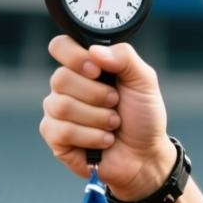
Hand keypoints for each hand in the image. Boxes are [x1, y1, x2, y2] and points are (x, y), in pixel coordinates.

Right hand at [40, 35, 174, 199]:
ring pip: (62, 106)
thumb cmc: (143, 117)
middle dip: (97, 95)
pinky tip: (104, 140)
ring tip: (114, 125)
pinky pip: (62, 131)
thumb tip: (95, 51)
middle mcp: (66, 86)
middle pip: (60, 78)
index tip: (98, 71)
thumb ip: (125, 57)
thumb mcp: (144, 82)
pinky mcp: (55, 136)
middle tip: (116, 104)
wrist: (146, 154)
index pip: (60, 47)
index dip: (75, 57)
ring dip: (99, 118)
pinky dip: (92, 137)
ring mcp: (57, 111)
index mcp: (84, 67)